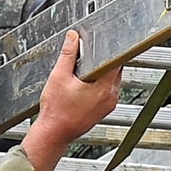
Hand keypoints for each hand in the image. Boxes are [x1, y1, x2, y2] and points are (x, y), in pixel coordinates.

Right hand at [23, 30, 119, 170]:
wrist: (54, 133)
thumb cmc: (57, 111)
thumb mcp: (59, 76)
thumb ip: (68, 54)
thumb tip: (73, 37)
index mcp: (104, 88)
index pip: (116, 61)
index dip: (108, 49)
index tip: (101, 43)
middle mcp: (110, 97)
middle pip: (114, 70)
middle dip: (102, 61)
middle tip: (86, 57)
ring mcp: (108, 105)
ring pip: (111, 80)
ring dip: (100, 73)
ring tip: (83, 73)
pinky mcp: (104, 110)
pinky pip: (106, 91)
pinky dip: (98, 85)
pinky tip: (83, 86)